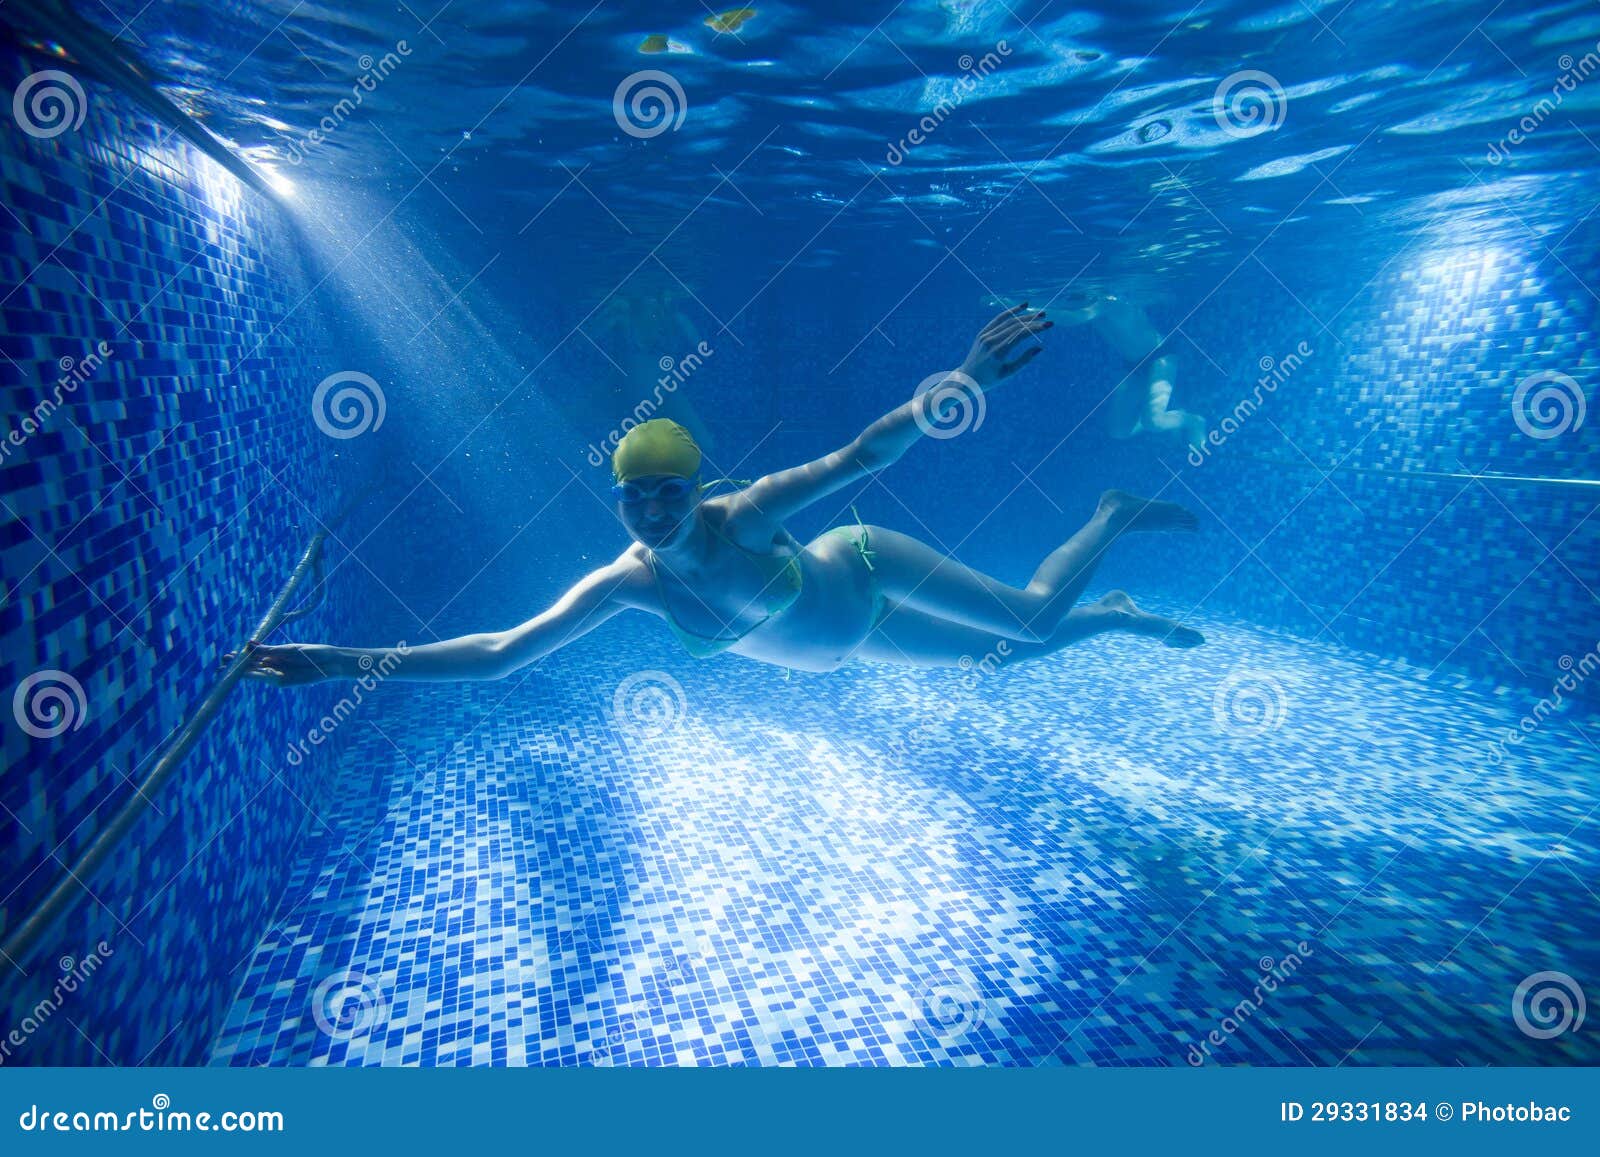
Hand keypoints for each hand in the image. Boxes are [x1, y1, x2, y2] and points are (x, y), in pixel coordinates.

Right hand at [223, 642, 340, 686]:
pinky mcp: (282, 683)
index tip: (226, 656)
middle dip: (235, 667)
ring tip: (226, 672)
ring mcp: (276, 675)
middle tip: (220, 667)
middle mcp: (272, 665)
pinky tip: (247, 673)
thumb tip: (248, 644)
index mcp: (273, 654)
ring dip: (241, 674)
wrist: (329, 662)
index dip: (239, 657)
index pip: (252, 656)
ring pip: (255, 674)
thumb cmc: (311, 652)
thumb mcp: (288, 650)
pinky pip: (266, 679)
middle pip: (250, 667)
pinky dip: (258, 675)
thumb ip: (268, 650)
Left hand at [957, 303, 1051, 388]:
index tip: (1048, 325)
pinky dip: (1010, 312)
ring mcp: (985, 336)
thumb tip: (1040, 347)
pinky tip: (1022, 307)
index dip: (1035, 328)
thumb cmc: (990, 379)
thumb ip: (1024, 360)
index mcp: (998, 353)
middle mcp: (991, 342)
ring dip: (1024, 315)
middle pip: (1015, 326)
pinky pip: (998, 320)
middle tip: (1046, 317)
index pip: (1020, 335)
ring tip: (1039, 313)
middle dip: (1032, 321)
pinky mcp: (982, 333)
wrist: (967, 379)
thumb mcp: (1008, 373)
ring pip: (1008, 321)